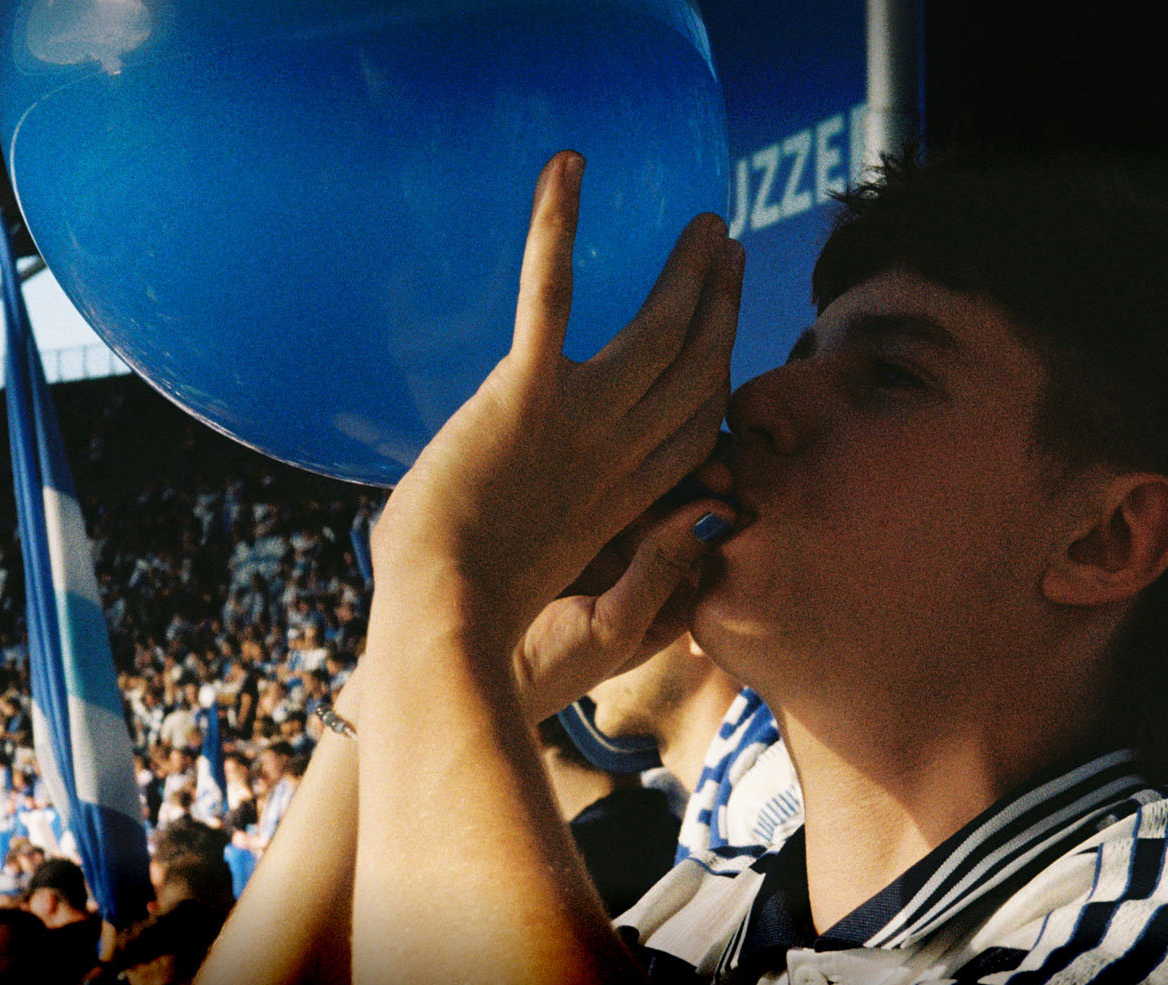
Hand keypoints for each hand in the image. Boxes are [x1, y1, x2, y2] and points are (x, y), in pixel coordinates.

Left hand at [368, 150, 743, 712]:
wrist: (445, 632)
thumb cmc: (487, 632)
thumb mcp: (571, 604)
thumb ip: (629, 572)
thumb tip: (669, 550)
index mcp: (624, 502)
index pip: (695, 423)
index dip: (717, 366)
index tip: (720, 319)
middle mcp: (616, 457)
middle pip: (692, 369)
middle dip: (717, 306)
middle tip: (722, 247)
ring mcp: (576, 424)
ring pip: (653, 333)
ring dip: (683, 272)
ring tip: (702, 223)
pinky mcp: (524, 399)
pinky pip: (549, 298)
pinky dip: (555, 228)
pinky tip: (566, 170)